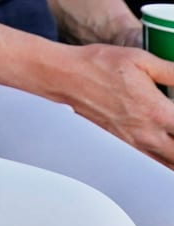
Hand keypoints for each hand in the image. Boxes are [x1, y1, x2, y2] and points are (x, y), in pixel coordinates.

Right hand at [59, 42, 173, 166]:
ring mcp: (135, 145)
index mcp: (157, 113)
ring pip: (170, 167)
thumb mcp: (139, 58)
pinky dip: (165, 165)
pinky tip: (166, 152)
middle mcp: (148, 135)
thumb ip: (172, 71)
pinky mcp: (123, 147)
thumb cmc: (97, 65)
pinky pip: (153, 165)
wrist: (63, 77)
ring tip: (172, 138)